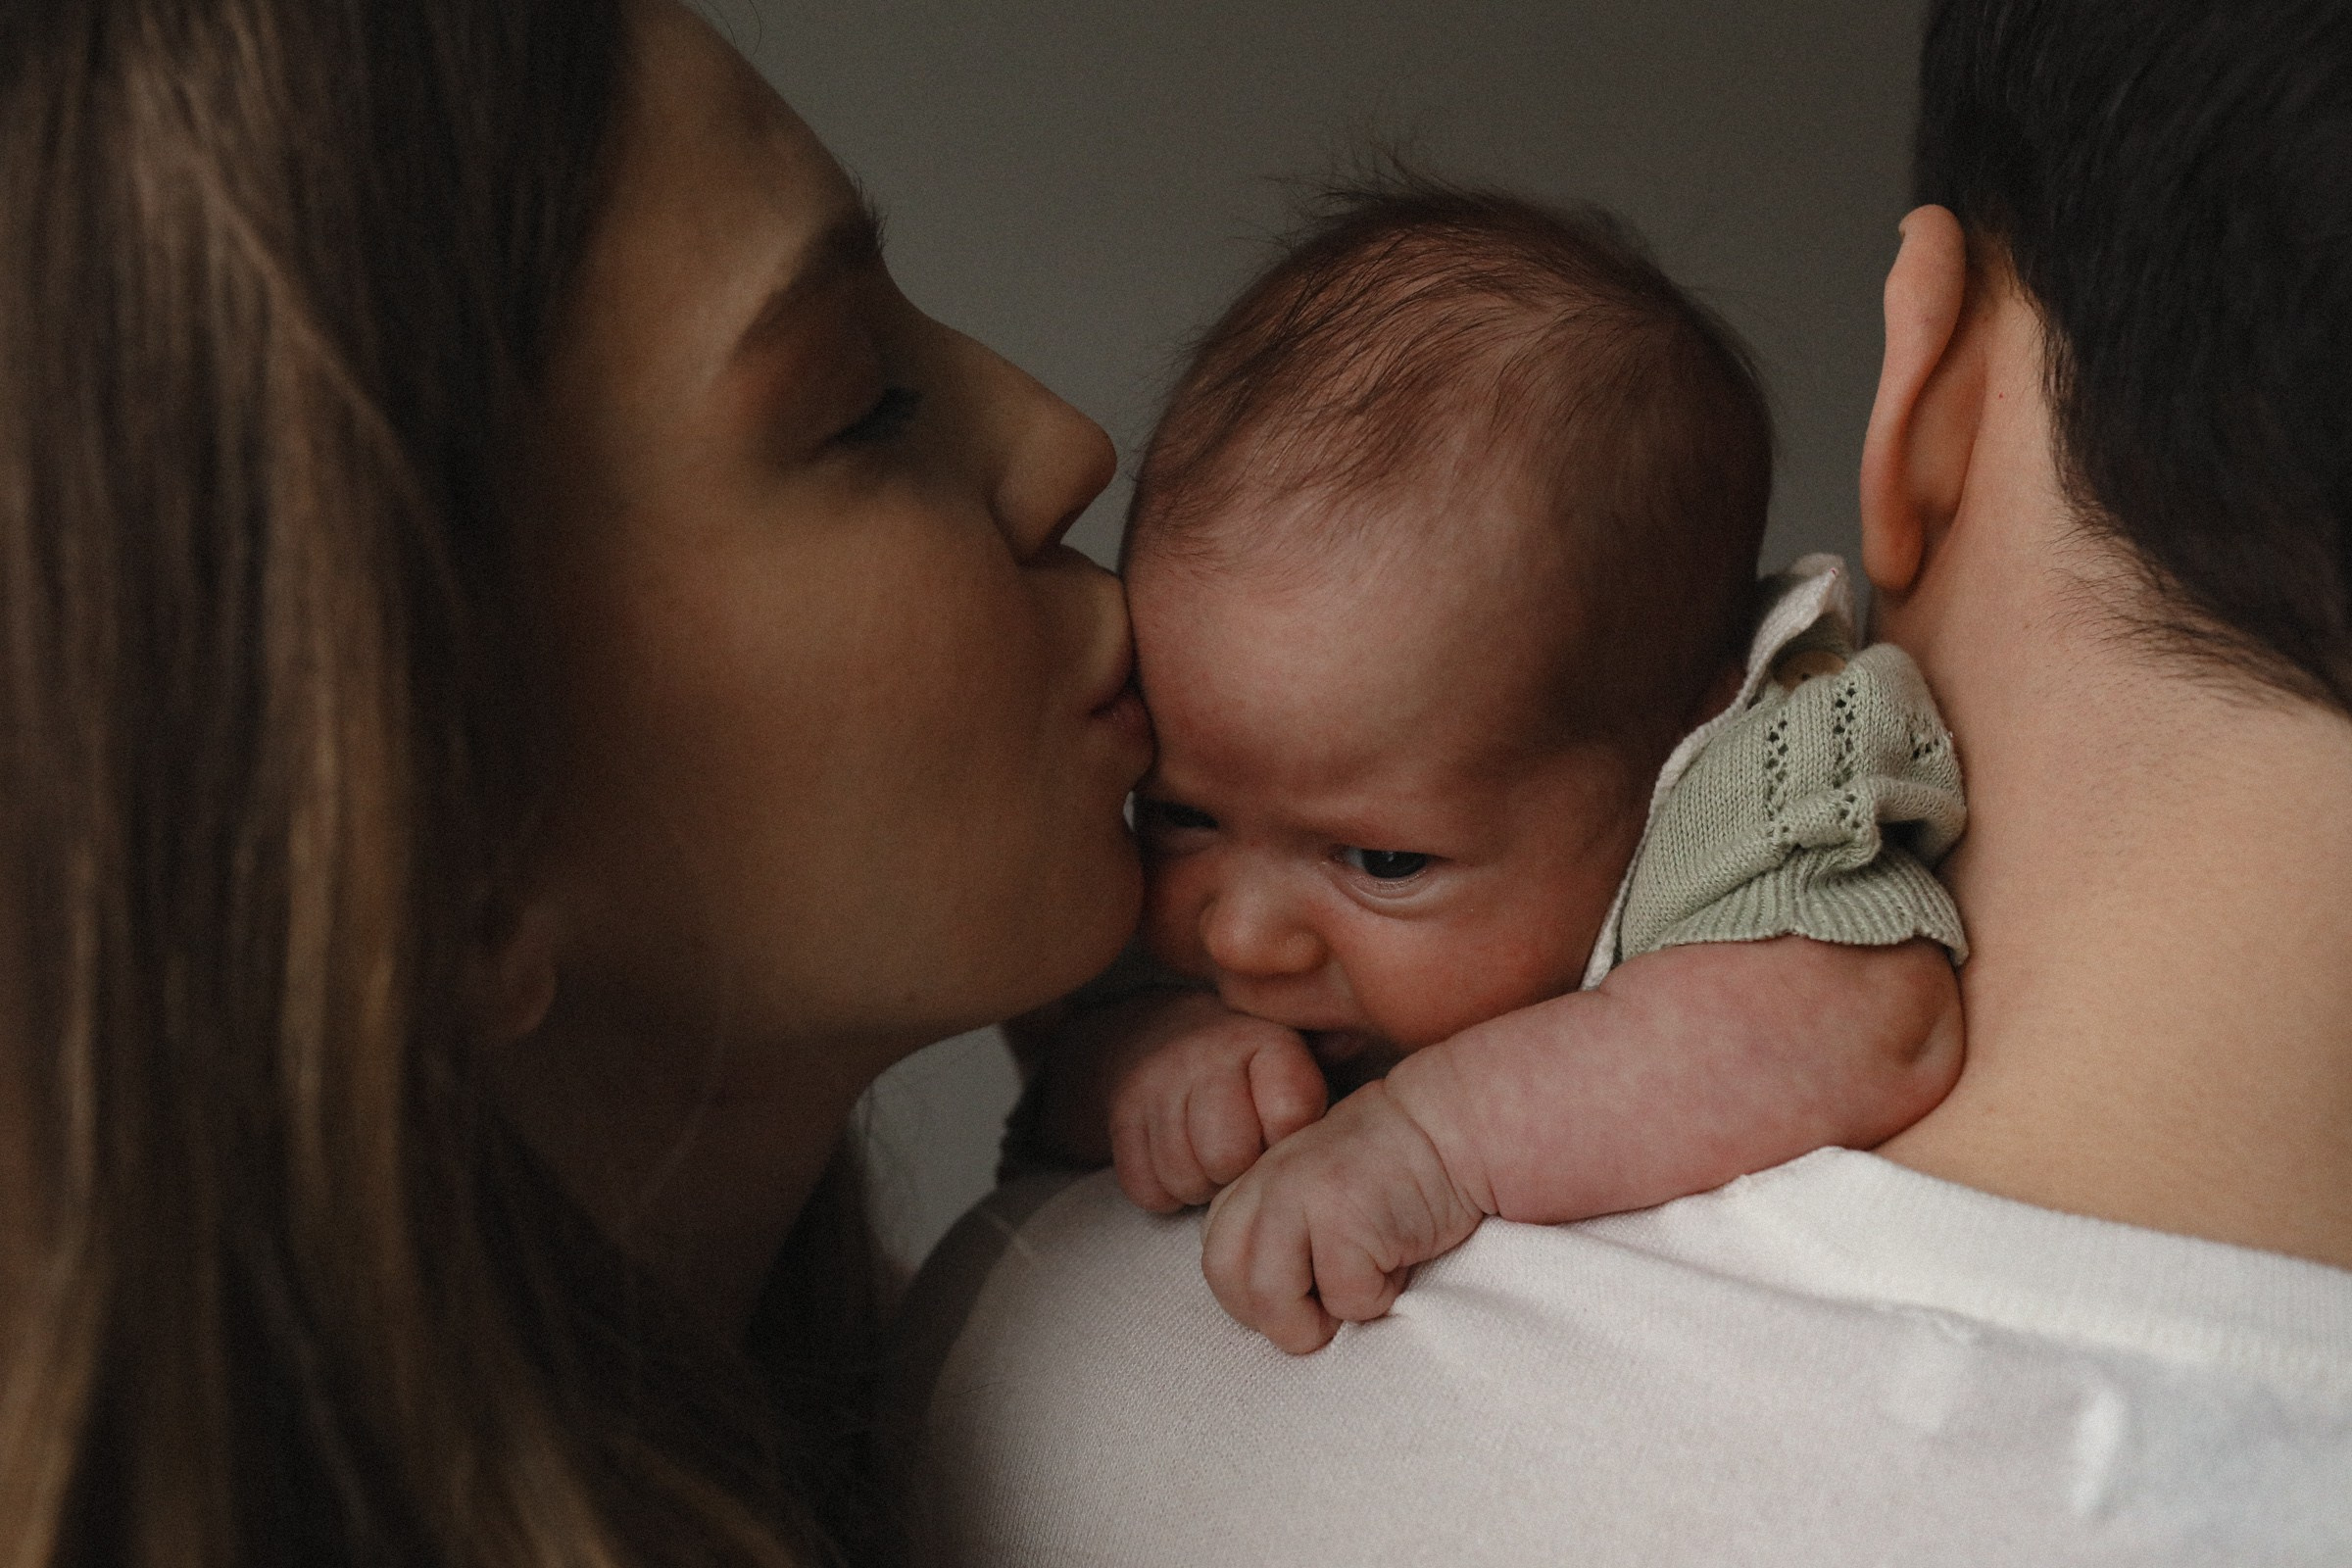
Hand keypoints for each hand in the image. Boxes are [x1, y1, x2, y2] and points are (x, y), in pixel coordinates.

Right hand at [1107, 995, 1327, 1212]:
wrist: (1160, 1037)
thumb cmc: (1251, 1069)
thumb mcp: (1298, 1052)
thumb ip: (1332, 1053)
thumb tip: (1351, 1039)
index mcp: (1263, 1043)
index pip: (1288, 1113)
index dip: (1286, 1139)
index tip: (1280, 1132)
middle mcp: (1206, 1057)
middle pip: (1228, 1155)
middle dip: (1238, 1170)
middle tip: (1241, 1155)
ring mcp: (1156, 1086)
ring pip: (1183, 1177)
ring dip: (1200, 1183)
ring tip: (1210, 1159)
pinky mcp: (1119, 1117)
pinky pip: (1144, 1188)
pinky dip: (1162, 1190)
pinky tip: (1178, 1163)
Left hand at [1200, 1081, 1485, 1353]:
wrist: (1451, 1127)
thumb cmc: (1394, 1173)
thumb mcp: (1316, 1190)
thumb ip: (1278, 1231)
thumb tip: (1267, 1308)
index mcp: (1254, 1181)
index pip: (1218, 1259)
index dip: (1255, 1295)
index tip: (1304, 1295)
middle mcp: (1266, 1183)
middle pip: (1225, 1279)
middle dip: (1273, 1317)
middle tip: (1324, 1313)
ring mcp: (1300, 1197)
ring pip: (1270, 1300)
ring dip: (1319, 1323)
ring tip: (1362, 1292)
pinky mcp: (1344, 1219)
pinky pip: (1345, 1299)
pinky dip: (1378, 1299)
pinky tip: (1399, 1262)